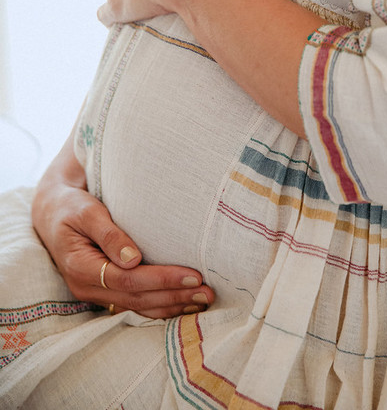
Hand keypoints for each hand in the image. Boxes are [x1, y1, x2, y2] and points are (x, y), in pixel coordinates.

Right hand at [32, 137, 214, 317]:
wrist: (52, 212)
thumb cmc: (71, 206)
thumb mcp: (86, 212)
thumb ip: (108, 234)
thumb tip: (133, 259)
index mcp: (80, 267)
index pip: (127, 280)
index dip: (161, 279)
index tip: (192, 275)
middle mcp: (86, 286)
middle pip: (136, 298)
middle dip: (173, 296)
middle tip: (207, 292)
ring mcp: (94, 292)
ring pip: (137, 307)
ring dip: (171, 306)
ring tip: (203, 301)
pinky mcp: (104, 291)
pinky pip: (134, 304)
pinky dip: (159, 306)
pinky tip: (182, 304)